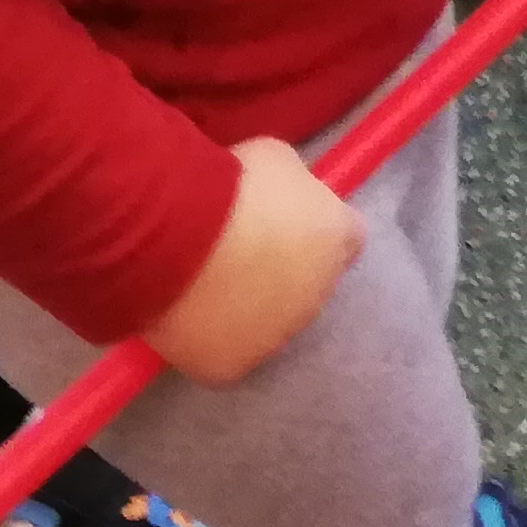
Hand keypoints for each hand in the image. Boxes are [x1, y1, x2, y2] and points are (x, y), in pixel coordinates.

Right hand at [149, 138, 360, 384]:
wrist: (179, 237)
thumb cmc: (232, 184)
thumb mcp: (275, 160)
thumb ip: (288, 185)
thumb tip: (277, 196)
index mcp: (339, 239)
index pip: (347, 239)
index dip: (316, 231)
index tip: (287, 222)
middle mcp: (318, 295)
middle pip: (306, 286)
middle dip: (280, 272)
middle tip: (236, 252)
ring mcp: (277, 336)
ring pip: (266, 325)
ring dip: (246, 309)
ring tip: (202, 285)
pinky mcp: (232, 366)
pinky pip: (223, 353)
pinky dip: (206, 339)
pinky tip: (184, 317)